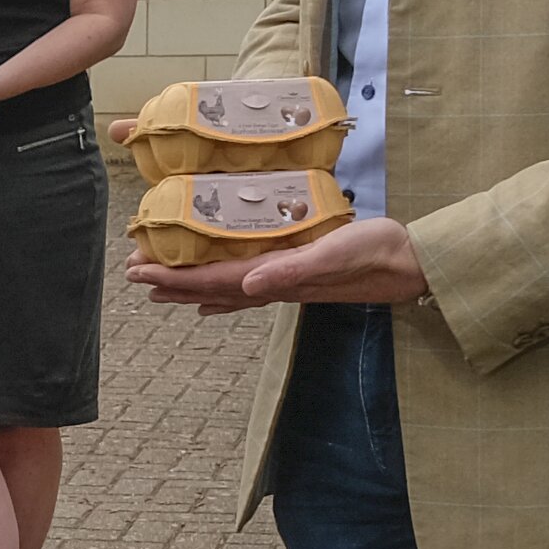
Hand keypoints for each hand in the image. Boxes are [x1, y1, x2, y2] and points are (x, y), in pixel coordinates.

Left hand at [129, 211, 432, 315]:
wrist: (415, 264)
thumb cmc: (379, 252)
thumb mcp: (335, 253)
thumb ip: (293, 269)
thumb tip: (247, 284)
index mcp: (277, 277)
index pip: (213, 281)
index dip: (174, 278)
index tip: (138, 272)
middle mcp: (276, 285)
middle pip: (211, 289)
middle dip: (171, 283)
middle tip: (133, 276)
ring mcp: (288, 283)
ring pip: (227, 290)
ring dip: (192, 289)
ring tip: (159, 289)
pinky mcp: (302, 275)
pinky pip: (252, 287)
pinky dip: (226, 292)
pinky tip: (218, 296)